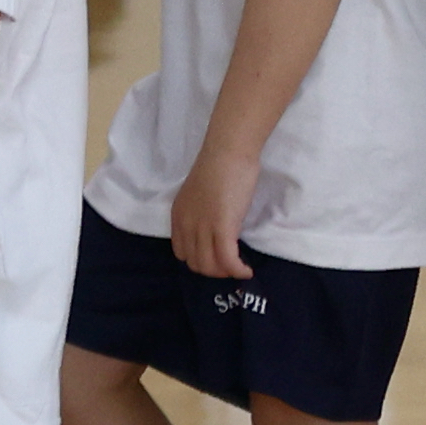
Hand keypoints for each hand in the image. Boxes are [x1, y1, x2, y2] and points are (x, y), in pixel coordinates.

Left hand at [169, 151, 256, 279]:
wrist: (228, 151)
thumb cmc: (219, 164)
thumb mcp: (200, 192)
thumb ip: (201, 211)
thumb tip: (214, 223)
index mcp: (178, 216)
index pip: (181, 253)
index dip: (199, 258)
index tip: (215, 255)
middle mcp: (186, 225)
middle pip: (195, 264)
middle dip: (214, 269)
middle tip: (231, 263)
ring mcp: (202, 228)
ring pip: (210, 267)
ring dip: (225, 272)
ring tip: (238, 267)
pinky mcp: (222, 229)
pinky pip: (228, 261)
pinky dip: (237, 270)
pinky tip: (247, 270)